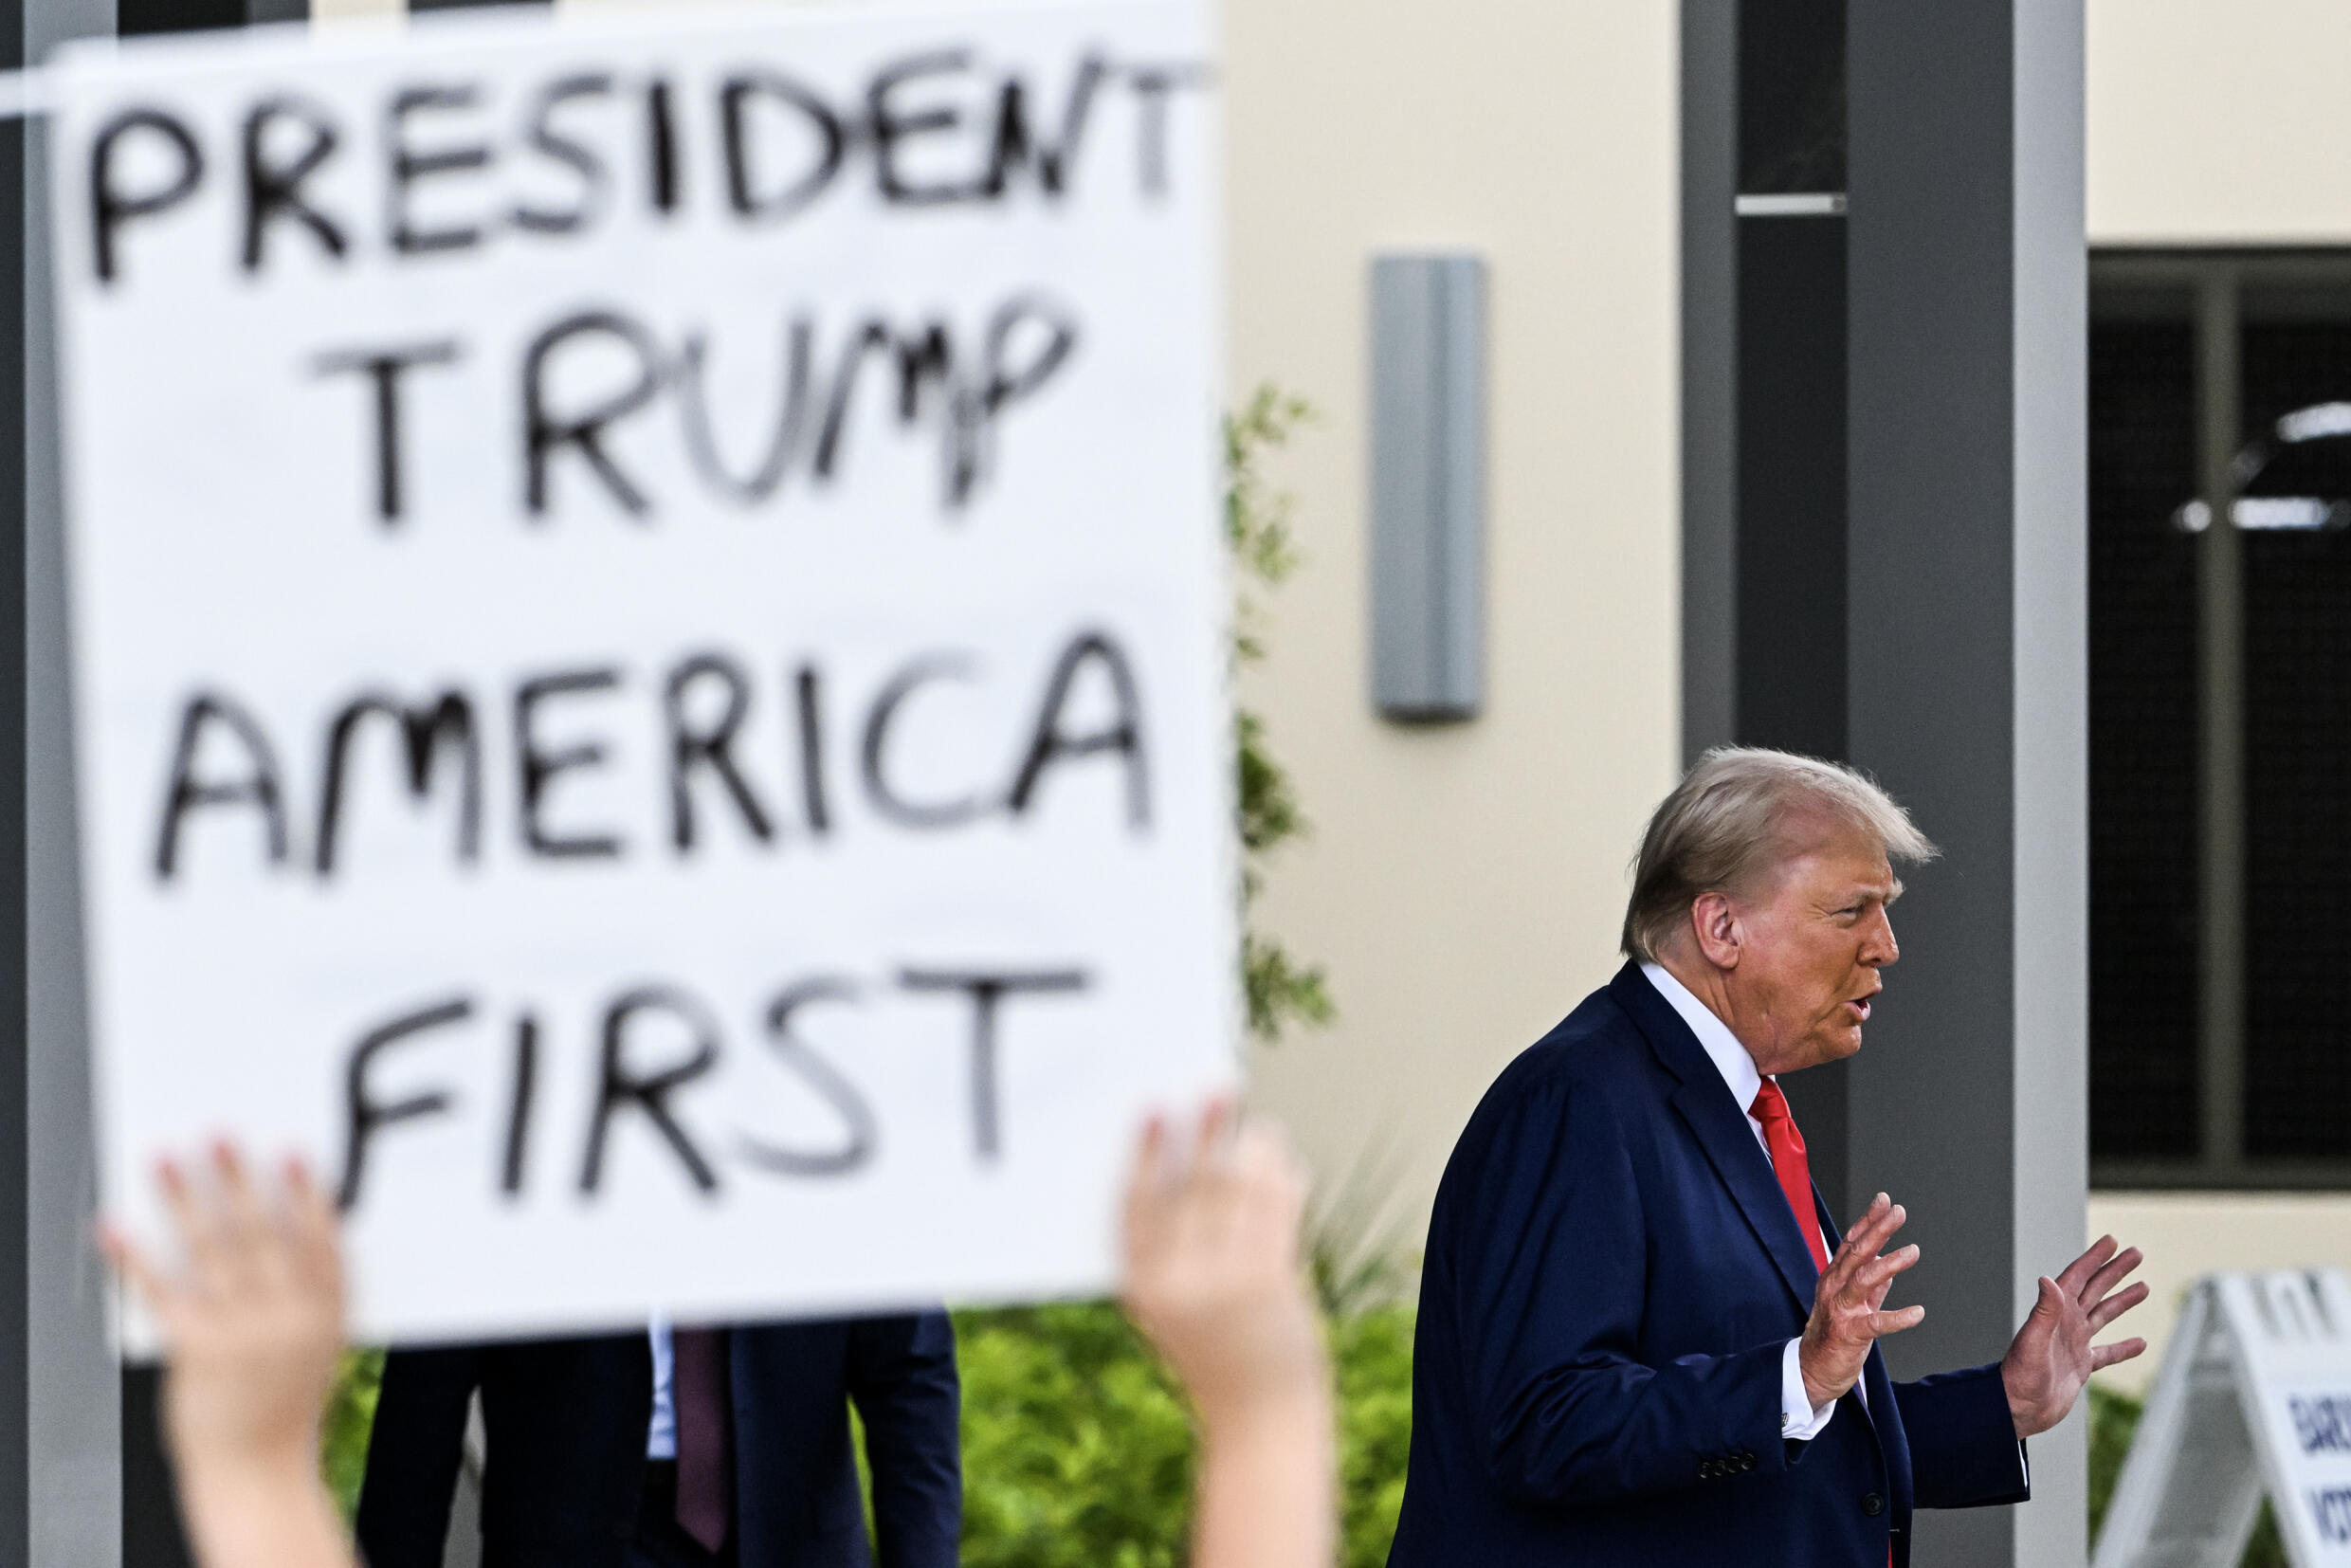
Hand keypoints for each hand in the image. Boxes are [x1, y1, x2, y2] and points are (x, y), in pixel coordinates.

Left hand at [101, 1143, 354, 1567]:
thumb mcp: (322, 1347)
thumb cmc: (286, 1410)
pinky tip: (118, 1226)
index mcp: (324, 1311)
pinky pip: (163, 1291)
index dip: (306, 1192)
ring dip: (186, 1199)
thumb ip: (314, 1295)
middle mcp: (284, 1313)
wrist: (257, 1470)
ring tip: (168, 1161)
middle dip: (237, 1178)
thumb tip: (303, 1234)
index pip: (318, 1239)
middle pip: (260, 1231)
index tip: (291, 1152)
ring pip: (211, 1249)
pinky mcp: (195, 1347)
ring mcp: (240, 1328)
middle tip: (220, 1134)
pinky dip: (137, 1256)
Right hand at [1120, 1100, 1325, 1429]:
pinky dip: (1283, 1179)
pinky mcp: (1271, 1284)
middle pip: (1192, 1186)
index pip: (1134, 1207)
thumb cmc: (1213, 1353)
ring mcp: (1226, 1284)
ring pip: (1240, 1189)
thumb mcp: (1170, 1311)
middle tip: (1220, 1088)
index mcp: (1141, 1289)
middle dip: (1208, 1132)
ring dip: (1254, 1149)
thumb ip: (1170, 1251)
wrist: (1260, 1421)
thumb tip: (1192, 1159)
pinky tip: (1284, 1164)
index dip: (1142, 1153)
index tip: (1154, 1107)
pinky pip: (1277, 1210)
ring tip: (1258, 1127)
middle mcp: (1178, 1284)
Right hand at [1798, 1192, 1923, 1408]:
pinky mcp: (1849, 1334)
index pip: (1851, 1242)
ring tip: (1913, 1251)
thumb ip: (1870, 1284)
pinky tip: (1917, 1313)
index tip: (1884, 1201)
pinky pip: (1875, 1323)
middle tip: (1898, 1213)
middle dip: (1878, 1230)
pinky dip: (1897, 1318)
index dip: (1867, 1220)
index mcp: (1834, 1278)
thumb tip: (1887, 1263)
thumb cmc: (1834, 1333)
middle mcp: (1834, 1288)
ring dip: (1888, 1264)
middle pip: (1856, 1253)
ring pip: (1863, 1280)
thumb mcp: (1852, 1302)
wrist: (1813, 1370)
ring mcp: (1840, 1310)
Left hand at [2000, 1235, 2147, 1437]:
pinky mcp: (2081, 1366)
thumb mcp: (2033, 1340)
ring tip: (2143, 1287)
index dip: (2095, 1257)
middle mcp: (2066, 1323)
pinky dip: (2124, 1348)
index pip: (2078, 1276)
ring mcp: (2074, 1343)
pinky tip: (2141, 1343)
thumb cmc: (2020, 1375)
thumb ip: (2044, 1311)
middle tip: (2137, 1253)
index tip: (2113, 1240)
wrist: (2017, 1408)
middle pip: (2096, 1289)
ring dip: (2123, 1301)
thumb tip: (2048, 1279)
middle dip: (2115, 1270)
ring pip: (2104, 1315)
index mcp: (2056, 1312)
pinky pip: (2107, 1354)